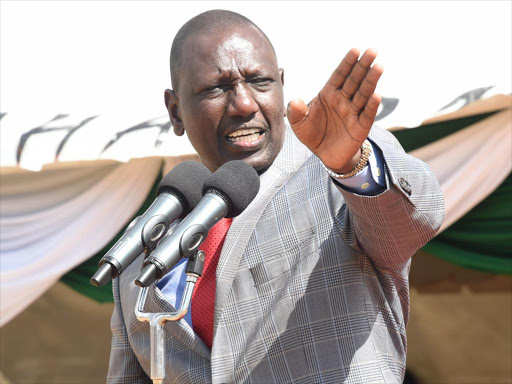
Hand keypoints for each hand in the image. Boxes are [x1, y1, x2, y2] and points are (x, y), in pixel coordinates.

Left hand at [287, 48, 382, 172]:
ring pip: (363, 94)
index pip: (339, 75)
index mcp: (329, 94)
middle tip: (372, 51)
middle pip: (354, 80)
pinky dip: (371, 106)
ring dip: (371, 81)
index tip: (355, 50)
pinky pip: (367, 115)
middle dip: (363, 66)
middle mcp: (343, 100)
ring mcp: (353, 112)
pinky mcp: (360, 127)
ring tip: (378, 67)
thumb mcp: (299, 123)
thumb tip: (294, 101)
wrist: (325, 154)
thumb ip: (296, 112)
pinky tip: (377, 95)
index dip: (347, 63)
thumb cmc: (313, 133)